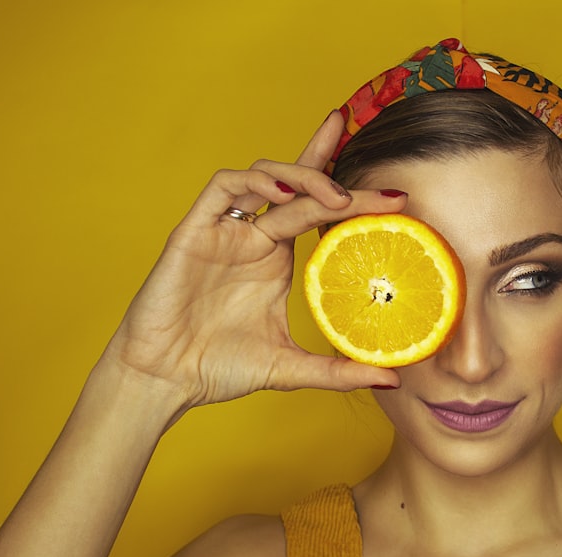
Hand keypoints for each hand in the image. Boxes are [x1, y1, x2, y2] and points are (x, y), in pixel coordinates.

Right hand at [101, 112, 403, 410]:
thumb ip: (339, 371)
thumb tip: (393, 377)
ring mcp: (224, 231)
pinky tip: (282, 197)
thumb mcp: (291, 367)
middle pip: (298, 185)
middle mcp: (253, 237)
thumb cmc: (220, 368)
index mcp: (276, 258)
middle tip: (383, 186)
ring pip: (264, 177)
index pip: (316, 209)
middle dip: (337, 170)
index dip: (351, 193)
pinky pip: (222, 188)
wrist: (164, 381)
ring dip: (301, 177)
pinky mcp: (193, 231)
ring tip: (334, 197)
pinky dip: (254, 184)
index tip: (397, 198)